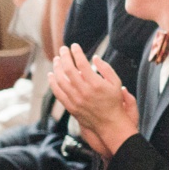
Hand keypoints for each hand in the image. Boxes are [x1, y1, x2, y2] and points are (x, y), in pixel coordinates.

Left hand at [48, 44, 137, 158]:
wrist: (110, 123)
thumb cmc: (114, 101)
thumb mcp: (116, 83)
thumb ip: (106, 69)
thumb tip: (95, 57)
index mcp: (96, 84)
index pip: (82, 63)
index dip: (76, 52)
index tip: (74, 46)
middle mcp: (84, 91)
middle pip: (68, 69)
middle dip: (64, 56)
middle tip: (63, 49)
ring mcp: (76, 100)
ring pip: (60, 80)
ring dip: (57, 67)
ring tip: (57, 59)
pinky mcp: (71, 107)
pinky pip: (58, 93)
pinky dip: (53, 82)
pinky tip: (52, 74)